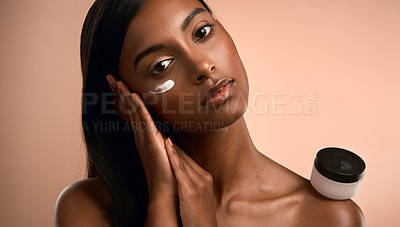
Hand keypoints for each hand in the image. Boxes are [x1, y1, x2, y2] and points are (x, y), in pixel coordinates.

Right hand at [105, 74, 175, 193]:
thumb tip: (161, 135)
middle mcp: (141, 134)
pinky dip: (138, 108)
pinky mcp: (151, 140)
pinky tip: (133, 96)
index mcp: (143, 135)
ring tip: (116, 80)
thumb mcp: (162, 151)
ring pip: (133, 111)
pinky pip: (143, 120)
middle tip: (110, 77)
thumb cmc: (165, 172)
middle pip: (128, 108)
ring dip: (125, 95)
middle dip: (119, 91)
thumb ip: (159, 141)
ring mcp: (144, 137)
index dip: (124, 98)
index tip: (118, 84)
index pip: (132, 112)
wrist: (166, 189)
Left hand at [165, 138, 217, 226]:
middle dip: (171, 143)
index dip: (175, 148)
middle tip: (158, 128)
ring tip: (159, 131)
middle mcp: (203, 177)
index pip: (188, 159)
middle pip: (185, 156)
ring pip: (182, 158)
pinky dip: (173, 155)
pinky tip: (166, 144)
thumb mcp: (198, 198)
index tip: (164, 138)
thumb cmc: (199, 219)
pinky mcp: (190, 189)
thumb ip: (191, 185)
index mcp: (205, 178)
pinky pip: (180, 169)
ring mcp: (198, 183)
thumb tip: (181, 179)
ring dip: (170, 144)